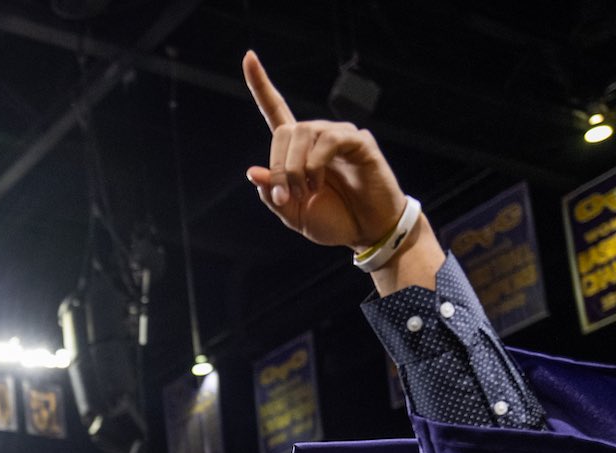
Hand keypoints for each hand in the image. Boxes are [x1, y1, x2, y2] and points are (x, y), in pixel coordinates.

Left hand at [241, 51, 405, 250]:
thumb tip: (253, 171)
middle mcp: (318, 137)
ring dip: (296, 168)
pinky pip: (330, 140)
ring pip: (304, 133)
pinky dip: (317, 164)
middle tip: (287, 196)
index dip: (261, 85)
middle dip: (279, 167)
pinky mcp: (360, 142)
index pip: (276, 110)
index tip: (248, 57)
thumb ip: (272, 195)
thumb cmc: (333, 220)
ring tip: (309, 191)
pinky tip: (321, 182)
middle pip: (285, 131)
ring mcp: (340, 136)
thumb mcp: (293, 214)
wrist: (366, 232)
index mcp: (298, 151)